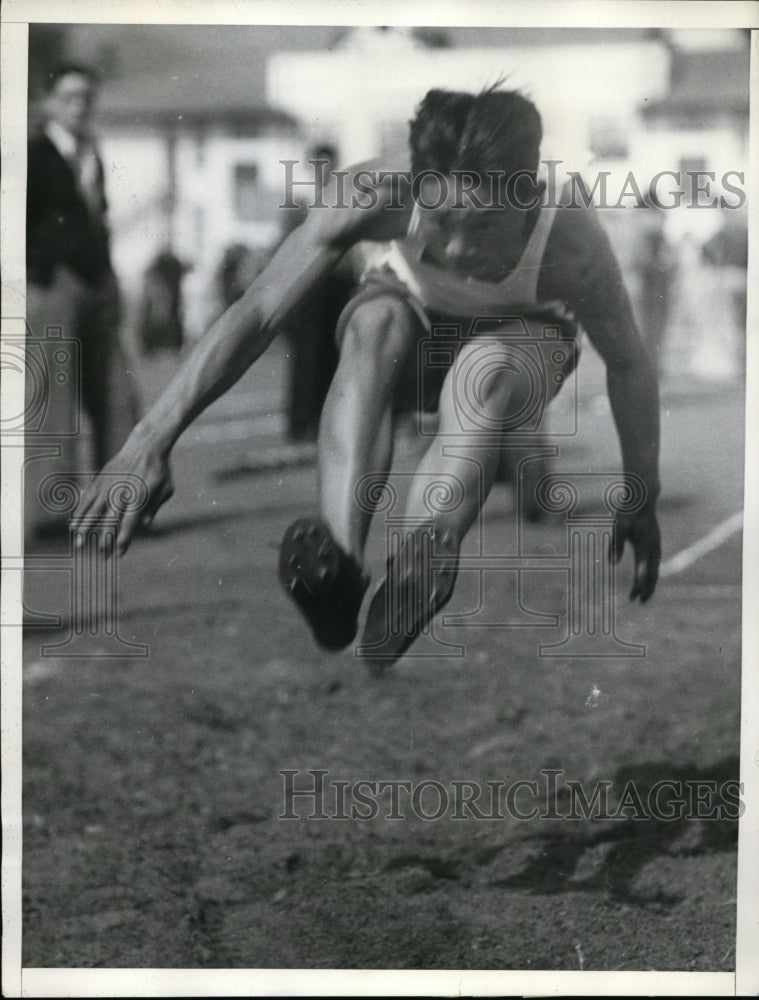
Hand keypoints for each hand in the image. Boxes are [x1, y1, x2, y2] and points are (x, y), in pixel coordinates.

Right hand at [72, 430, 173, 556]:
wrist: (146, 444)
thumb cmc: (160, 470)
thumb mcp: (166, 489)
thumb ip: (154, 508)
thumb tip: (143, 525)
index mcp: (139, 495)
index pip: (129, 522)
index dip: (123, 538)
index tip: (119, 553)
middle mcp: (121, 491)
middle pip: (109, 519)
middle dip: (104, 539)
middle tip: (102, 555)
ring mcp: (108, 484)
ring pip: (93, 510)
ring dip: (85, 528)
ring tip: (79, 544)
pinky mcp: (100, 479)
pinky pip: (87, 498)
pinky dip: (80, 512)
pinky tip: (74, 525)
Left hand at [612, 507, 660, 602]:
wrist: (643, 498)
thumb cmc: (628, 512)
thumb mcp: (618, 527)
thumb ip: (615, 545)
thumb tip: (611, 564)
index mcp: (645, 544)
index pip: (643, 569)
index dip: (639, 583)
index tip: (635, 596)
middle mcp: (654, 547)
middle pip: (653, 573)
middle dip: (646, 589)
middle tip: (639, 603)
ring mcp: (657, 545)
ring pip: (655, 569)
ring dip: (650, 584)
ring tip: (643, 597)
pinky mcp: (655, 543)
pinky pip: (655, 563)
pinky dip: (651, 574)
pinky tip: (646, 579)